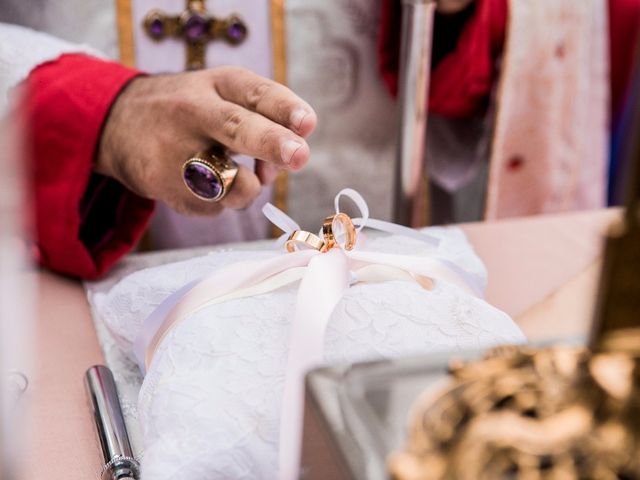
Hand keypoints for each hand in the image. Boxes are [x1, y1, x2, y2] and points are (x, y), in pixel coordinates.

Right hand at [95, 66, 316, 214]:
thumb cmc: (190, 112)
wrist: (118, 123)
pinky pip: (215, 207)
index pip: (254, 92)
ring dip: (249, 188)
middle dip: (271, 143)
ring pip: (233, 184)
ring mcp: (174, 150)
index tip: (307, 123)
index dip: (284, 108)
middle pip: (235, 128)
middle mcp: (192, 111)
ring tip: (229, 172)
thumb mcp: (222, 95)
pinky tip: (200, 181)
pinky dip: (220, 201)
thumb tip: (294, 158)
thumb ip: (264, 118)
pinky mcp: (162, 184)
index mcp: (216, 84)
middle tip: (299, 156)